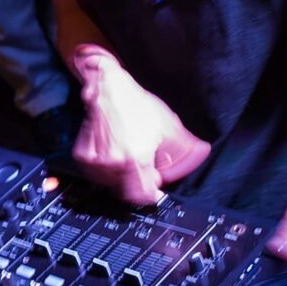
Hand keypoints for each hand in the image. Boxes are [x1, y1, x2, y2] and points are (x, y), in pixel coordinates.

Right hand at [72, 46, 210, 204]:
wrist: (108, 89)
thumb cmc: (138, 105)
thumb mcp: (168, 125)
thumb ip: (186, 146)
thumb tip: (203, 153)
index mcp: (136, 158)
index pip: (143, 196)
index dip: (151, 194)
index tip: (154, 188)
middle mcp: (114, 163)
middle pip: (128, 191)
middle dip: (137, 181)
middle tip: (142, 164)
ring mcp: (96, 162)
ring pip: (112, 183)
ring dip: (122, 174)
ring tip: (127, 153)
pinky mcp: (83, 158)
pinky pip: (98, 174)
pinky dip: (107, 168)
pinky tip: (114, 151)